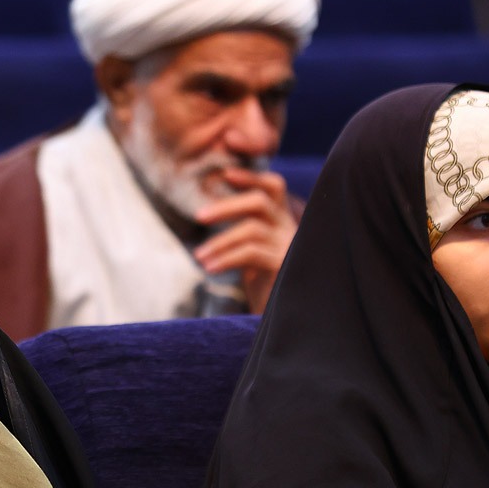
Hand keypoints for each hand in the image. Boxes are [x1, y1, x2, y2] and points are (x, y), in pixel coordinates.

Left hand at [191, 166, 296, 312]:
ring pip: (251, 229)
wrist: (285, 314)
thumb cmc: (262, 279)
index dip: (251, 176)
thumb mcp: (252, 248)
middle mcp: (290, 228)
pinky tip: (209, 268)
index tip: (225, 173)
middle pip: (260, 202)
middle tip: (198, 217)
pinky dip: (226, 259)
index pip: (274, 186)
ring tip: (198, 256)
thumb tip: (207, 209)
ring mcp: (289, 246)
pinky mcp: (284, 266)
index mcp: (282, 219)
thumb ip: (242, 227)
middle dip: (227, 206)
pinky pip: (250, 254)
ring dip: (219, 242)